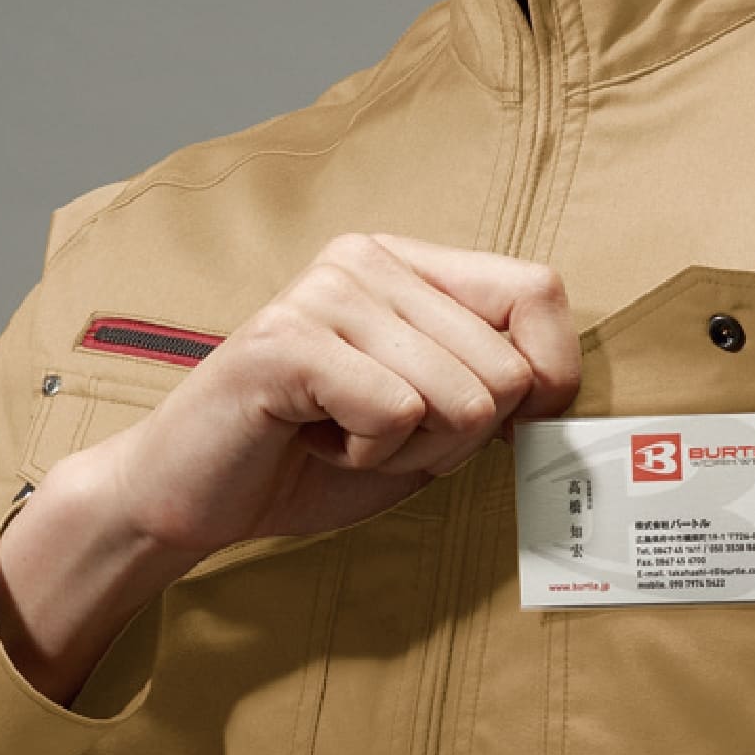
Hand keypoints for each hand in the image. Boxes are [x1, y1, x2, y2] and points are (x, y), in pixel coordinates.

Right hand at [84, 233, 580, 561]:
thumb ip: (492, 386)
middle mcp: (370, 259)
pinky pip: (396, 414)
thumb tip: (562, 388)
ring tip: (343, 434)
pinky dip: (366, 457)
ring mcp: (326, 293)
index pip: (541, 292)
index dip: (550, 375)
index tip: (500, 425)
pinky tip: (315, 438)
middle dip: (458, 439)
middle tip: (381, 433)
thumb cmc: (316, 455)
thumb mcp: (429, 418)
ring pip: (461, 399)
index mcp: (410, 264)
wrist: (193, 494)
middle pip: (509, 368)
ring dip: (409, 452)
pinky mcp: (287, 341)